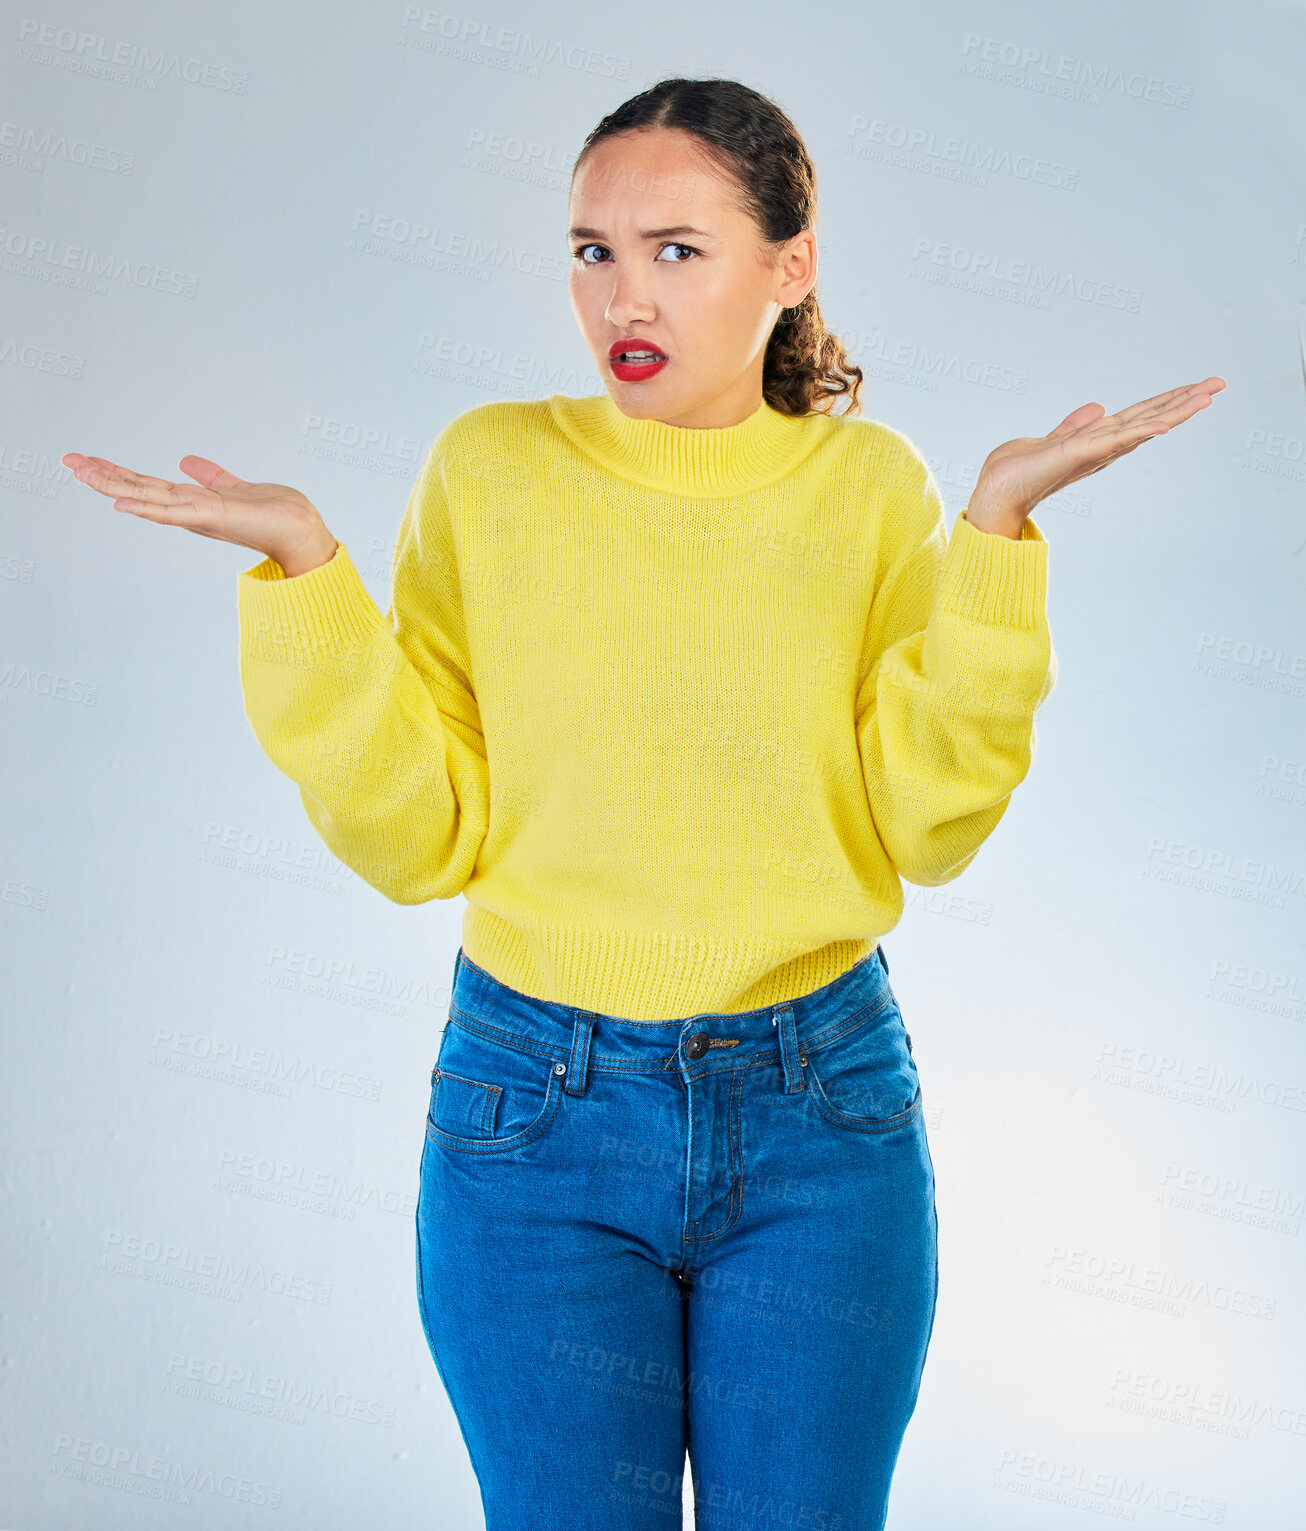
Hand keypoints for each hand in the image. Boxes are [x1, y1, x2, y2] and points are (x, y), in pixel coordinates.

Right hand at [59, 452, 338, 576]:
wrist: (301, 529)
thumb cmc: (274, 513)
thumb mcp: (234, 486)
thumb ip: (210, 475)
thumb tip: (186, 460)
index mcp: (191, 503)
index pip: (146, 485)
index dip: (117, 474)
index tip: (87, 461)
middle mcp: (189, 511)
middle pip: (137, 490)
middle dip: (102, 476)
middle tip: (68, 461)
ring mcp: (197, 515)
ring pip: (146, 498)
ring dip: (113, 486)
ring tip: (81, 473)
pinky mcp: (212, 517)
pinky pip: (172, 512)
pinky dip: (145, 508)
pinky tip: (121, 503)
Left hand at [965, 375, 1227, 536]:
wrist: (996, 491)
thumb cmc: (1020, 470)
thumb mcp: (1052, 439)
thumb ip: (1075, 425)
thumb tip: (1097, 409)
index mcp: (1098, 441)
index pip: (1141, 416)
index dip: (1169, 401)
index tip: (1198, 387)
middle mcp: (1103, 447)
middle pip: (1152, 418)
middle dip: (1185, 401)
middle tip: (1219, 384)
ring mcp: (1094, 452)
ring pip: (1144, 427)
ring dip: (1176, 411)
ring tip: (1207, 396)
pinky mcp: (1079, 454)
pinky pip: (1116, 442)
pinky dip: (1140, 434)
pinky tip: (1164, 426)